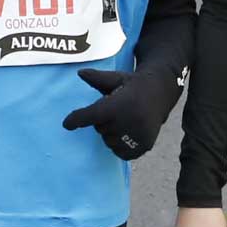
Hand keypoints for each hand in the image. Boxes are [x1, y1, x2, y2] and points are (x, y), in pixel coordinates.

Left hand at [61, 66, 182, 159]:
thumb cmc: (132, 84)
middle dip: (102, 121)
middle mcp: (127, 121)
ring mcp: (137, 135)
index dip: (76, 120)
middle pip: (100, 129)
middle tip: (114, 110)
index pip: (90, 115)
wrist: (160, 91)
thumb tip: (79, 73)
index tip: (66, 124)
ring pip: (110, 142)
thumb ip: (96, 78)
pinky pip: (123, 153)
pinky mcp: (145, 145)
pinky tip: (125, 133)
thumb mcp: (115, 78)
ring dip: (110, 134)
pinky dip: (120, 146)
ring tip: (122, 121)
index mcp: (117, 104)